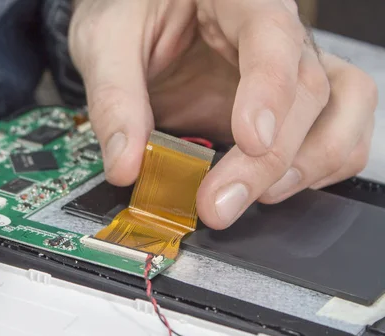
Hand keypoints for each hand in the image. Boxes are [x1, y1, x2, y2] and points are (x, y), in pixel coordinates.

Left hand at [69, 0, 377, 228]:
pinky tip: (273, 187)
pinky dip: (318, 166)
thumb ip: (115, 99)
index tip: (250, 141)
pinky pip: (336, 128)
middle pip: (307, 88)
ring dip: (308, 164)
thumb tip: (125, 165)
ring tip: (256, 199)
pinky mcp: (286, 102)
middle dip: (269, 160)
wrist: (140, 15)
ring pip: (343, 107)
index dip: (269, 91)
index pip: (272, 35)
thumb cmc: (130, 13)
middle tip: (220, 203)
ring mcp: (287, 66)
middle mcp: (274, 31)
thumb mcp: (107, 42)